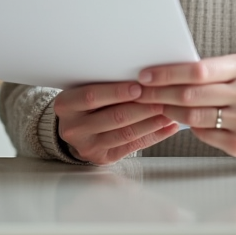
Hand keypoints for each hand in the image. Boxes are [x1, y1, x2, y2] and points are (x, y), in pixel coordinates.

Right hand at [52, 81, 179, 164]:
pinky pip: (132, 147)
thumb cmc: (83, 103)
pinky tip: (167, 127)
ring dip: (151, 123)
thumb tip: (140, 75)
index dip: (116, 92)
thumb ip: (103, 84)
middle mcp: (73, 128)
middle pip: (113, 117)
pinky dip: (153, 136)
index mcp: (65, 105)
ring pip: (125, 134)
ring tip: (170, 112)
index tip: (139, 86)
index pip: (91, 97)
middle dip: (142, 107)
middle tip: (163, 98)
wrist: (73, 129)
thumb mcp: (83, 89)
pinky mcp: (102, 158)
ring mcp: (87, 146)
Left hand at [135, 53, 235, 156]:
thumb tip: (165, 72)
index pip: (197, 71)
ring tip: (154, 104)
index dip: (167, 74)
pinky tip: (179, 119)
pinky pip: (203, 134)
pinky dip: (188, 126)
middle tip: (140, 92)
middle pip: (191, 95)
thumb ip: (211, 69)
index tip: (145, 75)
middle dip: (159, 93)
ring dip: (168, 111)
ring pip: (193, 117)